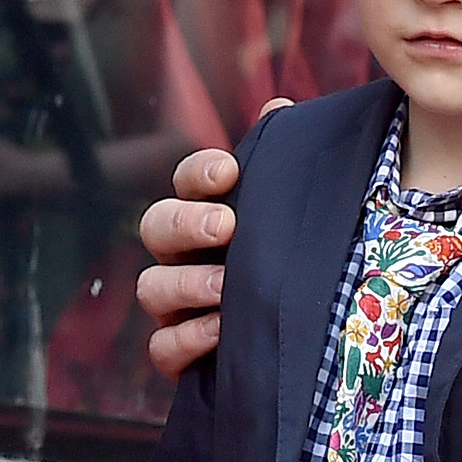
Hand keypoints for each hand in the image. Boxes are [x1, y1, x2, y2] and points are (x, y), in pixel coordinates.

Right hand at [133, 125, 277, 377]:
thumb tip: (278, 107)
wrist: (311, 343)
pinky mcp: (181, 355)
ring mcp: (177, 306)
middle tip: (225, 227)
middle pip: (155, 226)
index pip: (187, 181)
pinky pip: (162, 347)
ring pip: (150, 287)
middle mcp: (184, 257)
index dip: (199, 173)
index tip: (229, 171)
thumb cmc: (294, 266)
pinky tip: (220, 331)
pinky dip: (186, 338)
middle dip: (186, 223)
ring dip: (187, 283)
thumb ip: (284, 164)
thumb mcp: (298, 215)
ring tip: (226, 286)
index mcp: (209, 216)